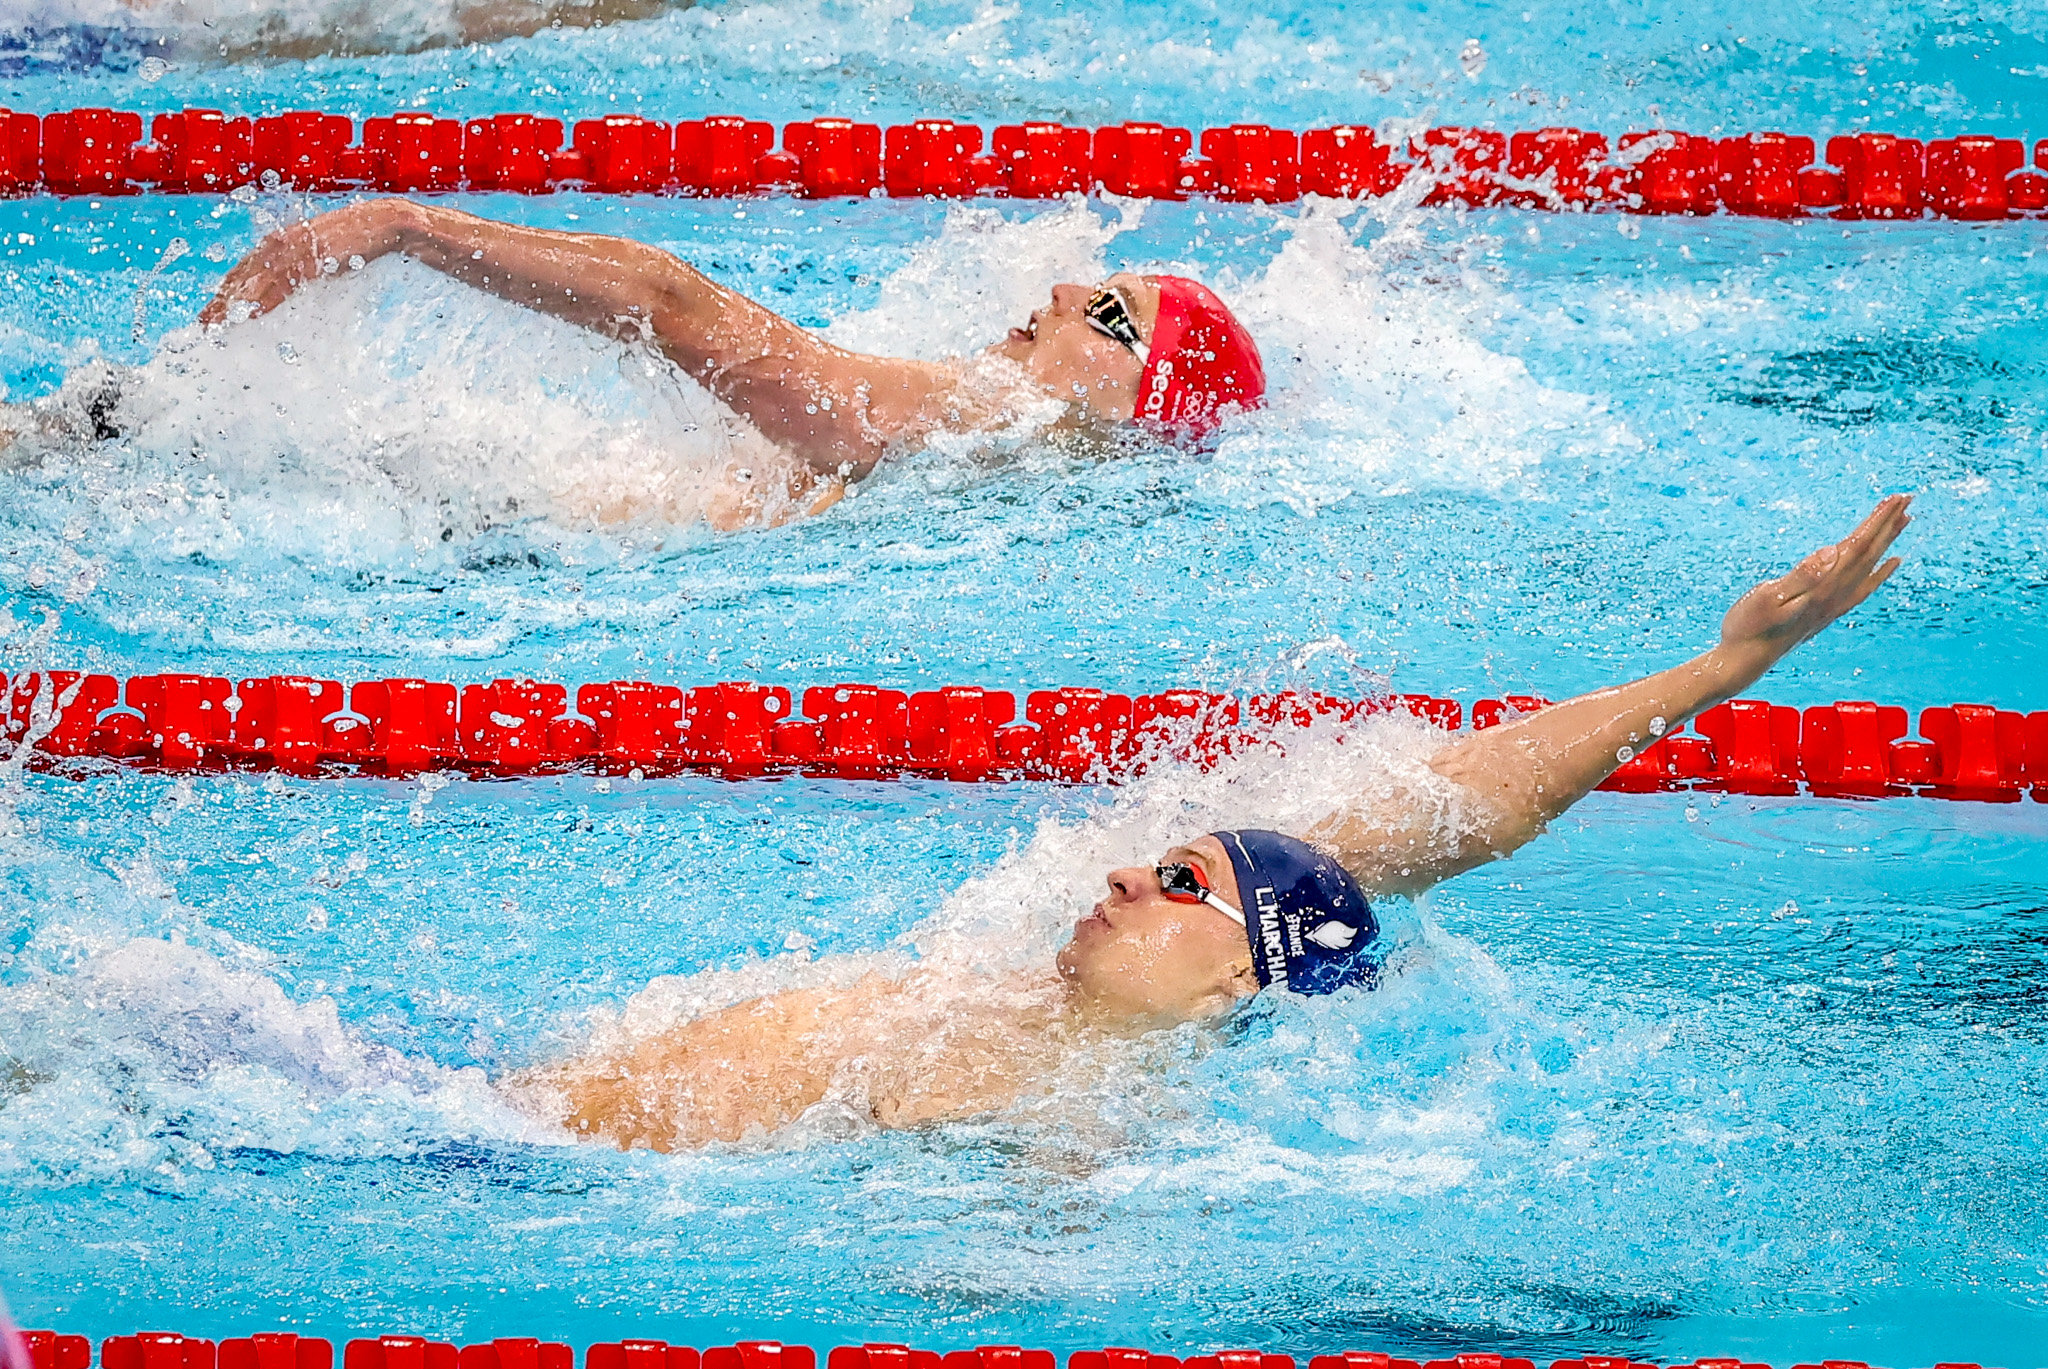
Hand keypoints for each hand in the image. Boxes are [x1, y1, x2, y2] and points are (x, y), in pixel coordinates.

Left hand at [197, 199, 412, 326]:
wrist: (381, 223)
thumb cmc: (355, 239)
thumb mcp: (321, 255)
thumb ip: (303, 268)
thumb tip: (295, 285)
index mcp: (278, 242)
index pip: (243, 269)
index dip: (225, 290)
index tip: (213, 310)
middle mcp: (278, 243)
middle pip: (240, 276)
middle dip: (220, 301)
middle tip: (203, 323)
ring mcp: (292, 250)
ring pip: (253, 282)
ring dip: (233, 305)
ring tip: (217, 325)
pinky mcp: (308, 259)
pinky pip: (280, 285)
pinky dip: (262, 300)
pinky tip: (249, 315)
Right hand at [1718, 494, 1911, 675]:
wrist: (1744, 660)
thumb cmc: (1749, 627)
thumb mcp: (1767, 597)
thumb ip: (1801, 576)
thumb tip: (1830, 552)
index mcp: (1823, 587)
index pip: (1857, 546)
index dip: (1876, 521)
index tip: (1895, 498)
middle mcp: (1836, 595)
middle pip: (1870, 553)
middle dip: (1888, 524)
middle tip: (1907, 498)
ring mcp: (1834, 605)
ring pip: (1870, 566)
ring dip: (1887, 542)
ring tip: (1905, 520)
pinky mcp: (1828, 611)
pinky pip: (1865, 586)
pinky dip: (1881, 572)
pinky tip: (1890, 562)